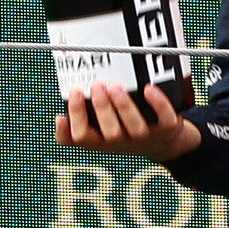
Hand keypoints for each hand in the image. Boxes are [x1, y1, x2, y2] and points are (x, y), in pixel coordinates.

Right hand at [53, 79, 199, 161]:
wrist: (164, 142)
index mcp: (101, 142)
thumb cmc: (123, 133)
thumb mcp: (98, 136)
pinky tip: (148, 88)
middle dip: (103, 108)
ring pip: (136, 127)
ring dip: (124, 106)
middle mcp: (123, 143)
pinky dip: (158, 103)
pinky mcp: (168, 128)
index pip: (82, 137)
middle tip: (96, 85)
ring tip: (115, 86)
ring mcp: (146, 137)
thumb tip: (59, 119)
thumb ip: (74, 132)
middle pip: (111, 133)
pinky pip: (165, 118)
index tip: (74, 92)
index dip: (76, 117)